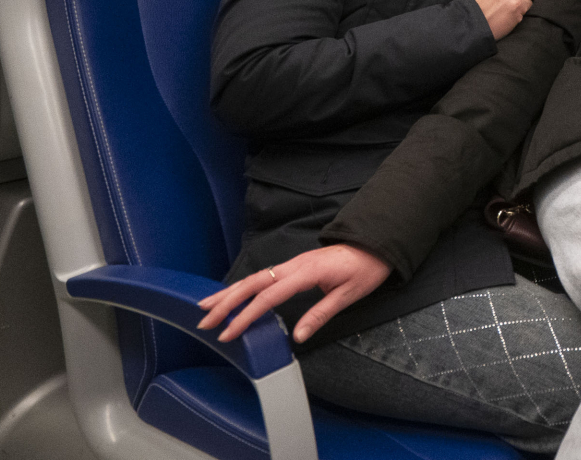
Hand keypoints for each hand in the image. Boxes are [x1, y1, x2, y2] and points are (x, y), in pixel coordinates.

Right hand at [197, 243, 390, 343]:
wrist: (376, 244)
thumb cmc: (366, 269)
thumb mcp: (349, 294)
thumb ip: (321, 314)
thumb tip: (296, 337)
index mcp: (306, 272)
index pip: (268, 296)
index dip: (247, 316)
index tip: (229, 333)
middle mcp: (294, 265)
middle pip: (253, 283)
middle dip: (226, 302)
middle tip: (204, 320)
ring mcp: (292, 263)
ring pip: (255, 277)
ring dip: (230, 292)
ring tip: (206, 306)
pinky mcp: (294, 266)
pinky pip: (264, 276)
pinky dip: (244, 287)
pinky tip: (233, 296)